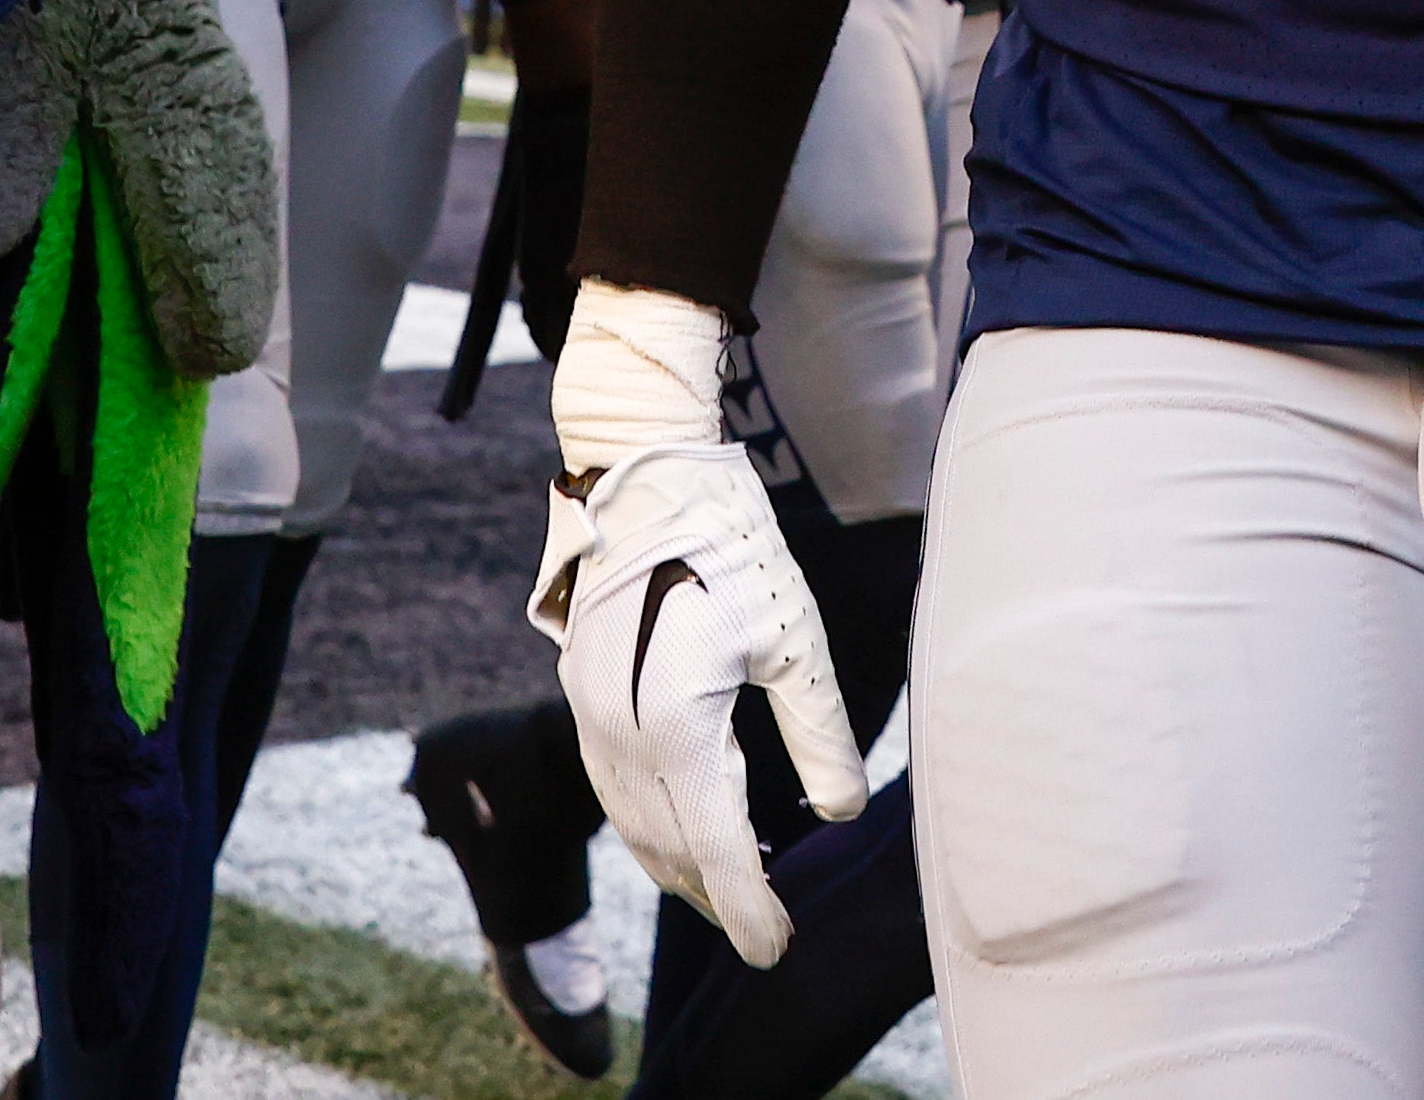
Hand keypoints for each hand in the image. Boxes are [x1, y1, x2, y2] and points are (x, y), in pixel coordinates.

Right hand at [525, 283, 865, 964]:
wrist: (645, 471)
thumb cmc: (730, 543)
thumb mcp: (794, 638)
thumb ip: (820, 735)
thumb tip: (842, 813)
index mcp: (676, 724)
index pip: (715, 846)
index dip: (748, 907)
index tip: (776, 951)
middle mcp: (619, 732)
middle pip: (667, 847)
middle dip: (714, 896)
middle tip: (764, 932)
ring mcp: (589, 715)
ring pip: (631, 824)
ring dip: (677, 864)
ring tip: (727, 892)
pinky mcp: (581, 694)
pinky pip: (612, 787)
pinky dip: (648, 822)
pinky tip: (683, 825)